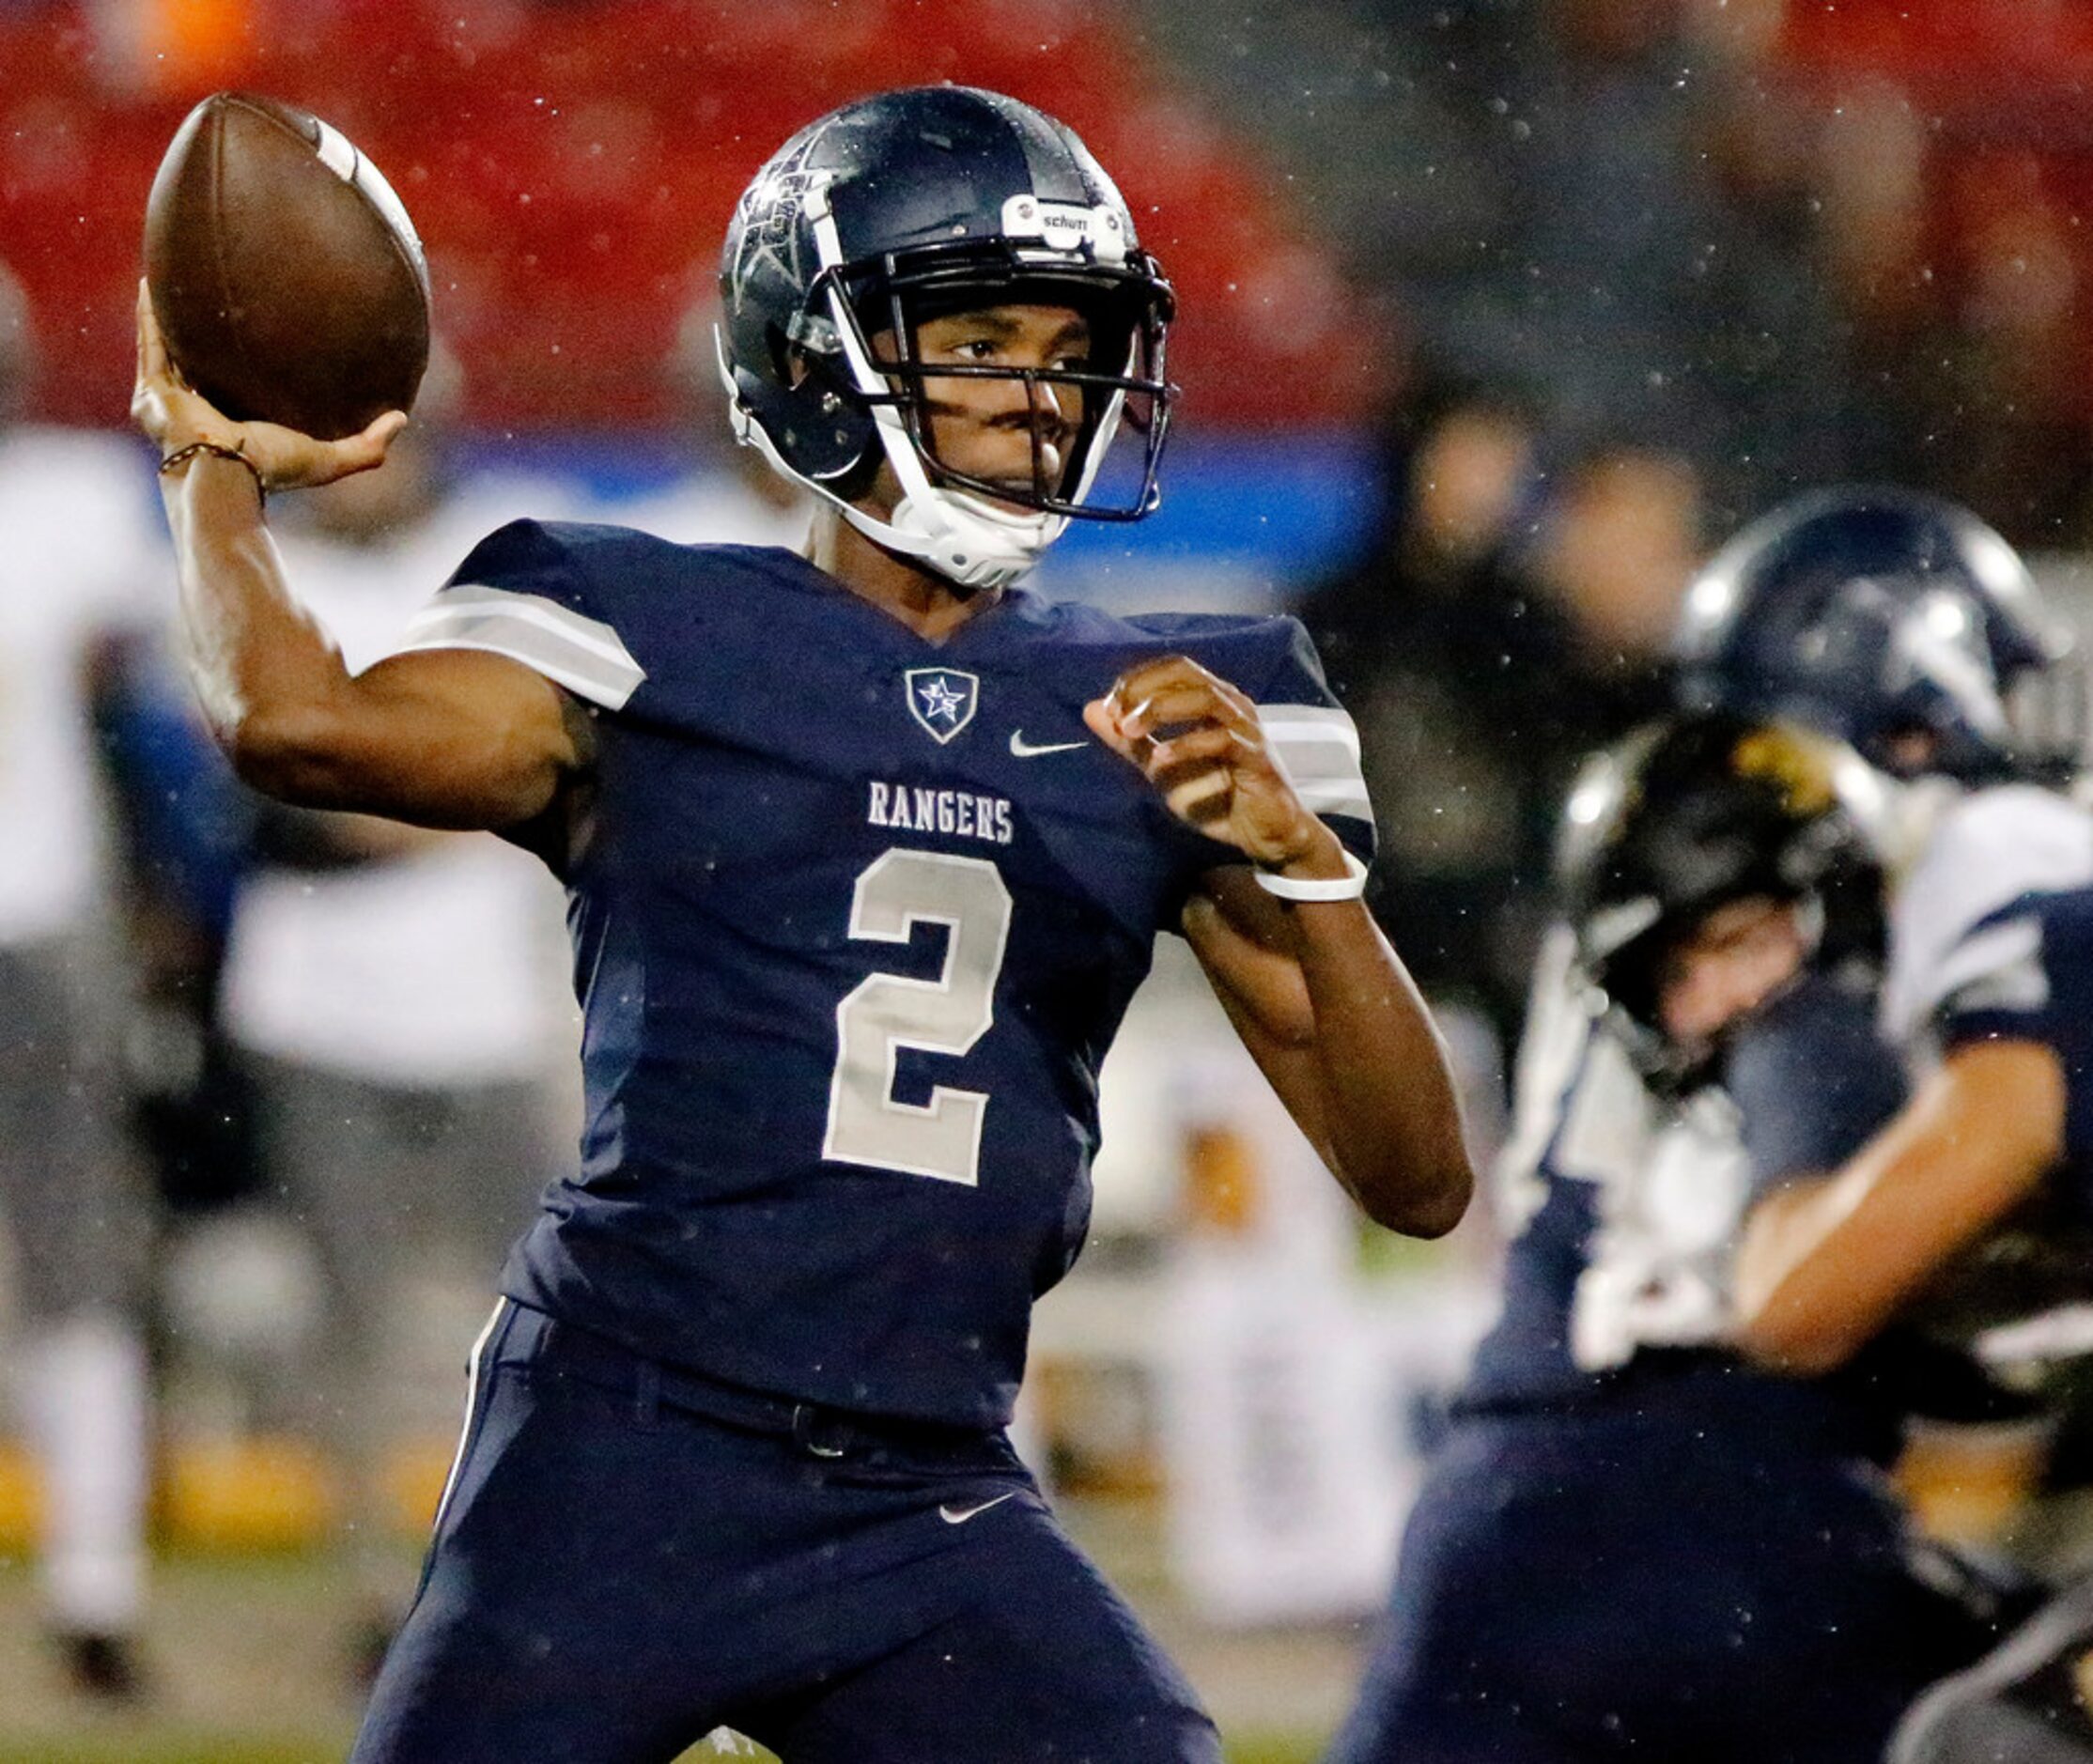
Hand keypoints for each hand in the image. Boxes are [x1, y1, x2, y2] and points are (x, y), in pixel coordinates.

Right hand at [131, 279, 404, 490]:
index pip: (238, 386)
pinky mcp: (153, 390)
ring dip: (169, 316)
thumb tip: (402, 418)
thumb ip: (368, 445)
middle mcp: (198, 411)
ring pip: (169, 348)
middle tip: (213, 297)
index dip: (245, 363)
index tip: (259, 335)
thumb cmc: (272, 472)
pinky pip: (153, 343)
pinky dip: (150, 314)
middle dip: (200, 334)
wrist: (225, 477)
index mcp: (233, 424)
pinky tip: (153, 283)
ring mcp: (170, 401)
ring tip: (174, 278)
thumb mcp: (329, 457)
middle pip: (199, 363)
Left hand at [1083, 654, 1343, 875]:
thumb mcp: (1162, 767)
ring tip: (1130, 730)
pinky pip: (1222, 740)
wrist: (1261, 833)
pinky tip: (1161, 759)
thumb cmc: (1217, 795)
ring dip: (1162, 709)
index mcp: (1212, 699)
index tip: (1109, 706)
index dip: (1137, 680)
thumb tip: (1091, 709)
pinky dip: (1187, 745)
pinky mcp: (1255, 757)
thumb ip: (1129, 742)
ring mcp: (1246, 729)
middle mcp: (1232, 705)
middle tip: (1116, 715)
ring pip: (1206, 698)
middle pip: (1187, 674)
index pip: (1173, 669)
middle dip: (1145, 689)